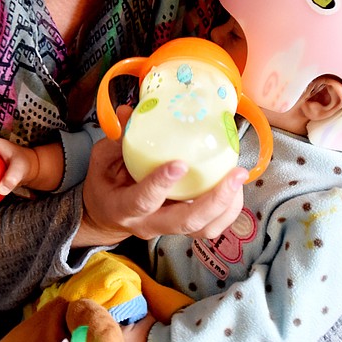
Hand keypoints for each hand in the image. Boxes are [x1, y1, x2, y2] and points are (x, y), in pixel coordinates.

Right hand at [76, 107, 247, 246]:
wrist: (107, 216)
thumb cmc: (106, 184)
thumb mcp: (102, 161)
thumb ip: (117, 140)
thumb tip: (131, 111)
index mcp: (123, 208)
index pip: (143, 201)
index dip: (161, 184)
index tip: (180, 164)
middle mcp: (148, 224)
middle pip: (185, 222)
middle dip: (214, 200)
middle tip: (235, 174)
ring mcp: (169, 230)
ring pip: (203, 229)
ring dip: (227, 206)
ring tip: (239, 177)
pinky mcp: (184, 228)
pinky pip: (211, 227)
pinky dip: (228, 209)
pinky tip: (235, 186)